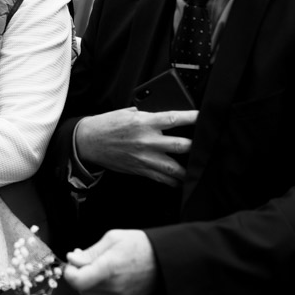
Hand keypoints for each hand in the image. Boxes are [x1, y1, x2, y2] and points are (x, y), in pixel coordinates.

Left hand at [61, 229, 157, 294]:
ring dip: (85, 284)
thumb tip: (72, 259)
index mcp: (109, 267)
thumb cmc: (139, 245)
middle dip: (77, 274)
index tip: (72, 262)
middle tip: (83, 259)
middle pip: (80, 288)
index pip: (77, 281)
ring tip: (95, 268)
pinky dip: (94, 293)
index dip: (69, 272)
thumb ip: (90, 252)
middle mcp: (114, 287)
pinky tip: (101, 280)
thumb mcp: (112, 238)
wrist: (164, 259)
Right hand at [74, 108, 196, 185]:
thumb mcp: (127, 112)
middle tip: (206, 146)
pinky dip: (173, 181)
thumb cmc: (107, 125)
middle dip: (195, 146)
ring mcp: (144, 158)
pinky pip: (162, 179)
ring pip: (174, 168)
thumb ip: (147, 115)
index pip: (174, 119)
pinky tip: (180, 181)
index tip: (203, 116)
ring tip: (198, 169)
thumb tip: (163, 117)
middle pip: (180, 146)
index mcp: (144, 122)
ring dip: (188, 170)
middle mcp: (147, 141)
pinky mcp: (140, 170)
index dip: (192, 118)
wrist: (88, 142)